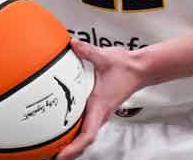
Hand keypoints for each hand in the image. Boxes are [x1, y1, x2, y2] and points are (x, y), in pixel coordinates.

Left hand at [56, 40, 146, 158]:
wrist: (141, 69)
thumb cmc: (127, 67)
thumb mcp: (105, 57)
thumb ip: (87, 51)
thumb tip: (72, 44)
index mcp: (100, 105)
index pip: (88, 134)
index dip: (74, 147)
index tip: (60, 156)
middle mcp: (100, 113)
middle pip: (84, 142)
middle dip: (69, 152)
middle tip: (51, 156)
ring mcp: (101, 114)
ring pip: (86, 137)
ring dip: (73, 145)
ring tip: (55, 150)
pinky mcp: (100, 110)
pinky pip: (87, 128)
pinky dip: (76, 135)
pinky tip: (65, 131)